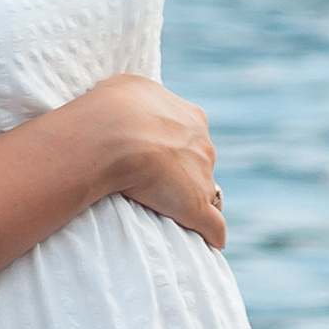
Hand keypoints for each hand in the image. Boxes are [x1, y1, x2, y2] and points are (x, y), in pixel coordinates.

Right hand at [66, 74, 225, 251]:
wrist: (114, 134)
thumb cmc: (114, 108)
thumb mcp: (130, 87)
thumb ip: (138, 97)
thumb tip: (128, 102)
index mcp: (192, 117)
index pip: (191, 136)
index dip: (175, 147)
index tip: (156, 155)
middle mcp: (203, 145)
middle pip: (201, 163)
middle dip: (186, 172)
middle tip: (157, 183)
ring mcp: (203, 177)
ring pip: (207, 192)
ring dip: (192, 200)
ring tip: (170, 212)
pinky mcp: (197, 208)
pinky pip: (215, 227)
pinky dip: (213, 234)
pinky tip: (209, 241)